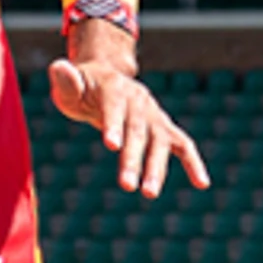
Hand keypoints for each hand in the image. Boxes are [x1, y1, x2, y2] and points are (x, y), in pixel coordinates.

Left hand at [49, 21, 205, 198]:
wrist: (108, 78)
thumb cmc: (83, 87)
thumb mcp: (70, 83)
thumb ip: (66, 80)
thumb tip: (59, 68)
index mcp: (115, 88)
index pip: (115, 107)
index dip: (114, 124)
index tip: (112, 146)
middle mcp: (139, 101)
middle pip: (137, 131)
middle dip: (132, 158)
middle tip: (126, 186)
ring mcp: (154, 116)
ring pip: (161, 142)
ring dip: (157, 168)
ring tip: (149, 194)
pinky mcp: (164, 128)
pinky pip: (183, 145)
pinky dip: (194, 163)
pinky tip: (203, 184)